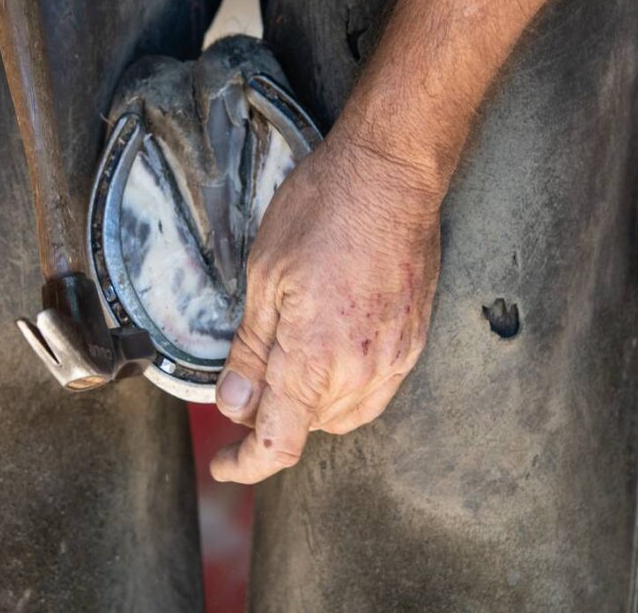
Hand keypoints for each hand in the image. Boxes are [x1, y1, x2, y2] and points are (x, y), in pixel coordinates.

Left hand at [210, 128, 443, 483]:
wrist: (391, 175)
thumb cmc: (323, 212)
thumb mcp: (264, 277)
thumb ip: (250, 351)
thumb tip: (233, 403)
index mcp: (316, 357)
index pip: (278, 442)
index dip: (245, 463)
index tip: (224, 463)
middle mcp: (362, 369)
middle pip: (308, 427)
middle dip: (271, 418)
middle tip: (243, 385)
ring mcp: (395, 358)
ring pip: (343, 414)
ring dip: (308, 405)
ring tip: (284, 366)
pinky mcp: (413, 341)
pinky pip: (375, 390)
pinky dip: (342, 389)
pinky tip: (326, 357)